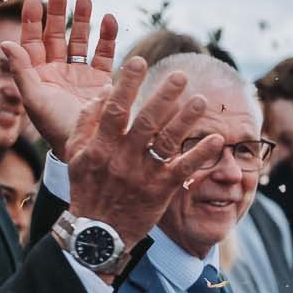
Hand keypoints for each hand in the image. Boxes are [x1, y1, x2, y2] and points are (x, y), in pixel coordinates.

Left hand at [0, 0, 119, 154]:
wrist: (87, 148)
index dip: (32, 21)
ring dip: (83, 21)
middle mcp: (58, 72)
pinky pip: (104, 54)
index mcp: (37, 75)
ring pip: (80, 41)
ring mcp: (80, 75)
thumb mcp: (34, 100)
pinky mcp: (102, 81)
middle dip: (58, 14)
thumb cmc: (56, 128)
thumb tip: (7, 43)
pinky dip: (107, 38)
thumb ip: (21, 71)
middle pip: (56, 36)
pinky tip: (109, 20)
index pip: (32, 42)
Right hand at [60, 57, 225, 253]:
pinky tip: (217, 139)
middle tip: (181, 75)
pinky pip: (185, 169)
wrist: (98, 232)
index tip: (139, 60)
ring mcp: (145, 174)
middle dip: (164, 96)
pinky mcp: (162, 189)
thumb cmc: (86, 187)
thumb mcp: (75, 153)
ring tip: (202, 100)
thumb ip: (87, 120)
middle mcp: (124, 157)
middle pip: (147, 121)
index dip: (128, 83)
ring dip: (187, 120)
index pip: (116, 108)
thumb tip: (107, 88)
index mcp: (102, 145)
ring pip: (168, 141)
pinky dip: (201, 154)